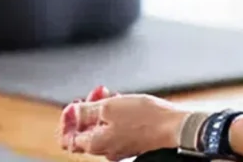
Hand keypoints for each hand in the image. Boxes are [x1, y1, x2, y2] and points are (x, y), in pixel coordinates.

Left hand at [63, 88, 192, 159]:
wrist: (175, 127)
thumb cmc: (146, 118)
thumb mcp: (109, 107)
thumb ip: (85, 111)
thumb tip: (71, 113)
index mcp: (94, 143)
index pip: (67, 138)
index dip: (67, 119)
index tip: (74, 103)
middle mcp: (105, 149)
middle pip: (84, 131)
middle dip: (85, 109)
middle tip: (94, 93)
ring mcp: (118, 146)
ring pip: (100, 127)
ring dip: (100, 108)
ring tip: (108, 93)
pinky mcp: (131, 141)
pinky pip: (115, 127)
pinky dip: (113, 114)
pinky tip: (120, 101)